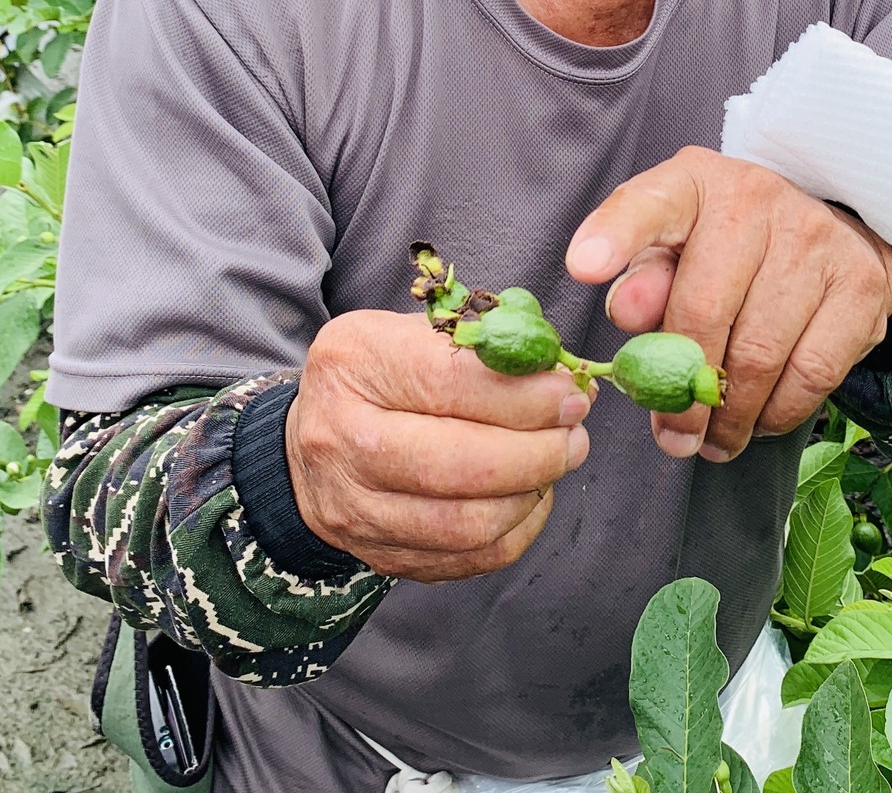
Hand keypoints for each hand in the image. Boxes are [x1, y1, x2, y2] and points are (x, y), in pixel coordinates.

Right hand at [286, 309, 591, 580]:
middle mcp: (342, 439)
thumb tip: (567, 380)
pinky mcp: (379, 554)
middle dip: (537, 453)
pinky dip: (516, 530)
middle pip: (459, 465)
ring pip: (467, 524)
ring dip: (531, 493)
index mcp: (353, 364)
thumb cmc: (382, 374)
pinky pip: (469, 558)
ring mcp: (355, 508)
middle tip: (574, 436)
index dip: (523, 395)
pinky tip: (529, 496)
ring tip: (555, 461)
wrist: (316, 436)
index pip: (450, 383)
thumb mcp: (419, 333)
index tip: (571, 396)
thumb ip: (490, 349)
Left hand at [565, 146, 891, 462]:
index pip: (649, 203)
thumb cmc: (730, 246)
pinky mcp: (861, 282)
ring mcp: (816, 237)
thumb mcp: (675, 248)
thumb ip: (642, 279)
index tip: (582, 266)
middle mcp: (756, 198)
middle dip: (682, 391)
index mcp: (693, 183)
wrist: (831, 226)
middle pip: (704, 311)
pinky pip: (813, 372)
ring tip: (714, 441)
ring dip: (730, 416)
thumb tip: (627, 315)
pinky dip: (781, 412)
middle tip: (673, 436)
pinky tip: (762, 420)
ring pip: (760, 353)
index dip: (615, 236)